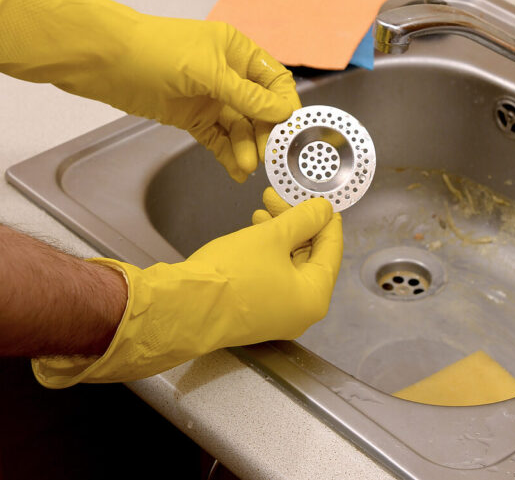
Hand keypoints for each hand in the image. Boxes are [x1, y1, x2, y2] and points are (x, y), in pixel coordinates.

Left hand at [0, 0, 298, 180]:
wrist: (105, 62)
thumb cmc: (156, 52)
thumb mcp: (209, 72)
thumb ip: (247, 95)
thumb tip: (285, 111)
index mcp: (236, 51)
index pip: (274, 80)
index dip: (284, 104)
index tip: (289, 130)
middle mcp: (228, 74)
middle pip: (259, 108)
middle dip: (264, 133)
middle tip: (267, 156)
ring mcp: (209, 97)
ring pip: (239, 127)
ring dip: (245, 147)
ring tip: (247, 167)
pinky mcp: (191, 118)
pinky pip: (217, 139)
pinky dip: (227, 154)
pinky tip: (236, 171)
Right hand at [32, 195, 342, 387]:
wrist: (182, 309)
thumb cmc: (232, 273)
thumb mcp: (271, 237)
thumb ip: (303, 220)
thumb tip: (324, 210)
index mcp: (314, 297)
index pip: (332, 250)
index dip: (326, 220)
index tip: (318, 198)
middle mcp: (301, 313)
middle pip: (310, 258)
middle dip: (295, 224)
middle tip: (279, 197)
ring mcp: (277, 317)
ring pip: (288, 266)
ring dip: (278, 236)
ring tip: (262, 209)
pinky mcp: (255, 315)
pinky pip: (272, 278)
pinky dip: (267, 254)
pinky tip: (254, 232)